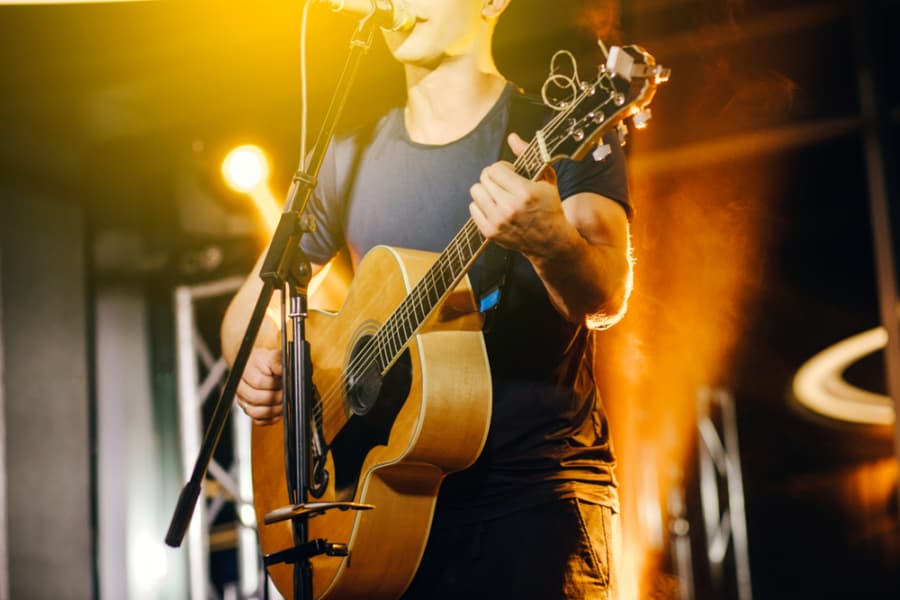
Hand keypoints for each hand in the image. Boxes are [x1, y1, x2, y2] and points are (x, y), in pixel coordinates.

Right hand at [236, 347, 282, 424]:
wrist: (259, 367)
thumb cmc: (267, 362)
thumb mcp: (273, 356)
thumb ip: (277, 361)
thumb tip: (281, 369)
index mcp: (245, 372)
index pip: (258, 382)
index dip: (273, 384)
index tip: (282, 381)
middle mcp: (241, 387)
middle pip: (255, 398)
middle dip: (275, 397)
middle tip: (284, 393)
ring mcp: (243, 400)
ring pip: (254, 412)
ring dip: (272, 410)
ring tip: (282, 402)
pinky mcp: (249, 410)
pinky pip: (258, 421)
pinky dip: (270, 419)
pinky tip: (278, 412)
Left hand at [468, 133, 568, 256]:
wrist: (550, 241)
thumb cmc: (549, 206)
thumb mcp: (546, 178)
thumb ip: (527, 155)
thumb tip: (511, 137)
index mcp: (525, 192)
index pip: (495, 169)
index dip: (503, 168)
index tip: (511, 173)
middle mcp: (509, 207)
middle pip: (484, 178)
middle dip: (493, 177)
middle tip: (504, 184)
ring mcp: (498, 221)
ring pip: (475, 192)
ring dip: (486, 190)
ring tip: (498, 195)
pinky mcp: (490, 232)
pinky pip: (473, 208)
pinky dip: (481, 205)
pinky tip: (494, 207)